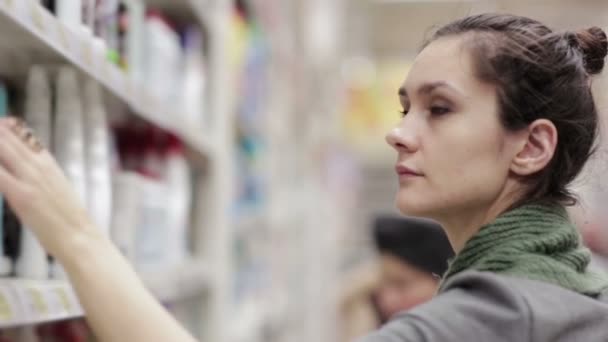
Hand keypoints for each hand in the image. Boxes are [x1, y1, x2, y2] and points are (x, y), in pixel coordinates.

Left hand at [0, 118, 97, 258]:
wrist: (79, 235)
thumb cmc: (68, 217)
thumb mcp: (57, 187)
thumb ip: (40, 174)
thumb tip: (25, 168)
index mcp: (47, 162)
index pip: (22, 133)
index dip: (4, 127)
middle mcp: (38, 165)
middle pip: (7, 136)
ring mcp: (29, 178)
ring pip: (2, 149)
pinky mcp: (21, 195)